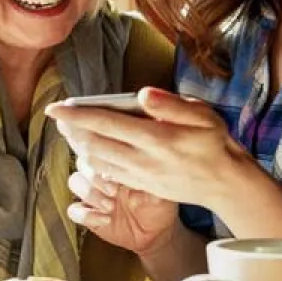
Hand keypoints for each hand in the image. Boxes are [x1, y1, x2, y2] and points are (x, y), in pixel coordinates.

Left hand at [47, 87, 247, 208]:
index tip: (55, 108)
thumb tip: (142, 94)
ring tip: (69, 131)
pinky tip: (89, 150)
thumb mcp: (202, 115)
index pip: (105, 123)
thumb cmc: (214, 142)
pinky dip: (93, 161)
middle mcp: (143, 160)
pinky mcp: (141, 186)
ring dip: (79, 146)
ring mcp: (140, 176)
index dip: (77, 115)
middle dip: (71, 130)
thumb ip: (171, 104)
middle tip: (58, 116)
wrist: (226, 184)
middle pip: (94, 144)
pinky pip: (108, 174)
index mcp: (156, 138)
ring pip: (98, 161)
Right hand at [67, 166, 177, 255]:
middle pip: (82, 163)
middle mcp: (101, 176)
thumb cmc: (158, 207)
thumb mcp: (160, 191)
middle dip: (94, 176)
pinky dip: (86, 215)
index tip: (117, 172)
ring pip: (74, 182)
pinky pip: (73, 210)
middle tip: (114, 191)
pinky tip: (106, 220)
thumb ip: (150, 180)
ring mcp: (92, 195)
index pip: (99, 150)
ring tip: (110, 207)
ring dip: (90, 193)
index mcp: (116, 165)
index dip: (103, 159)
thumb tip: (144, 167)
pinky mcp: (88, 214)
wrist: (154, 234)